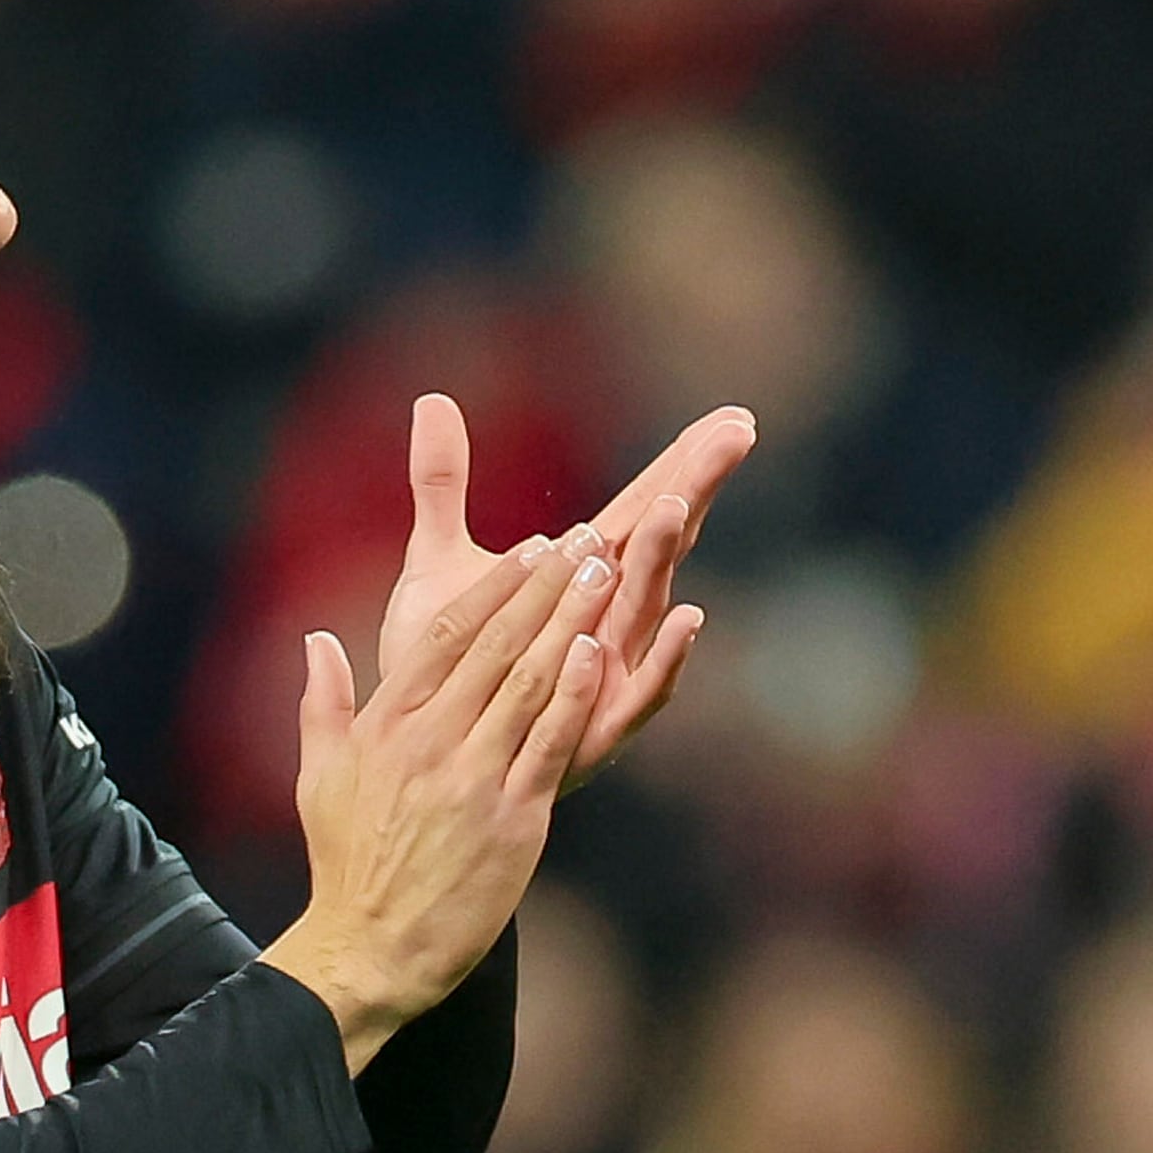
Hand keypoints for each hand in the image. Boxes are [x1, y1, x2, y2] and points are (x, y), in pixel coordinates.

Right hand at [262, 534, 617, 1072]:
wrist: (369, 949)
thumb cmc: (346, 865)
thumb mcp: (317, 777)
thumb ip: (322, 703)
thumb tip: (316, 641)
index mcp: (385, 726)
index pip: (445, 634)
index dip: (494, 585)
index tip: (532, 546)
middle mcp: (429, 742)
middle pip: (496, 645)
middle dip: (546, 586)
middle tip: (587, 540)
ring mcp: (472, 778)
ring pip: (530, 681)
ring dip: (571, 622)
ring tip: (607, 577)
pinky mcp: (513, 820)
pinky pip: (550, 742)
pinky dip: (575, 694)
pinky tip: (599, 652)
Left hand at [378, 393, 753, 787]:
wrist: (418, 751)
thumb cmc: (442, 659)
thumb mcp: (437, 560)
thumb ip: (442, 484)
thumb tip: (432, 401)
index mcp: (578, 577)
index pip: (638, 507)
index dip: (682, 463)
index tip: (731, 416)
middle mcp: (604, 618)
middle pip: (657, 543)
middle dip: (694, 489)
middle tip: (734, 435)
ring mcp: (605, 671)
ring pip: (646, 606)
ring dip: (664, 556)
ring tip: (677, 507)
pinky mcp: (593, 724)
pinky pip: (641, 692)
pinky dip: (662, 657)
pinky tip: (687, 619)